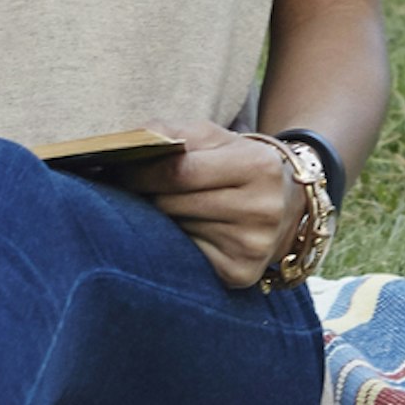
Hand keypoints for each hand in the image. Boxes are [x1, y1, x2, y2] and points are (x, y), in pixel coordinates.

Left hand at [129, 119, 298, 291]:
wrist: (287, 202)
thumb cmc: (238, 164)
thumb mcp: (214, 138)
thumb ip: (171, 133)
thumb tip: (125, 146)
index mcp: (258, 166)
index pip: (180, 172)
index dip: (141, 172)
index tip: (117, 171)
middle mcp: (262, 208)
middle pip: (174, 204)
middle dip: (144, 196)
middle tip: (125, 190)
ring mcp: (254, 245)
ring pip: (177, 231)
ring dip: (157, 221)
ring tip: (157, 208)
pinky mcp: (242, 272)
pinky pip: (187, 256)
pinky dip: (175, 244)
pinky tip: (179, 233)